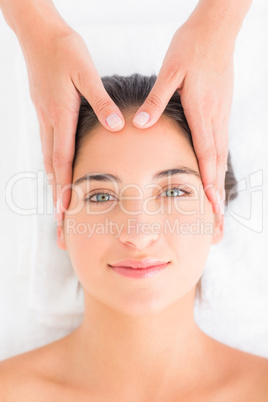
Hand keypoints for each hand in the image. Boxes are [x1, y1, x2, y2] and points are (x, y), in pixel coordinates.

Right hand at [18, 21, 124, 217]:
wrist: (40, 34)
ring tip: (57, 207)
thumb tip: (117, 127)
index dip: (64, 187)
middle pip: (52, 167)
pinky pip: (48, 147)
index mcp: (60, 114)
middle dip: (55, 196)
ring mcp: (45, 118)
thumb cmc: (63, 50)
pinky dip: (52, 166)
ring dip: (53, 185)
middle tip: (57, 222)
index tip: (65, 211)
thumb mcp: (86, 72)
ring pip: (48, 159)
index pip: (62, 159)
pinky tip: (57, 174)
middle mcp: (49, 121)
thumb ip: (100, 102)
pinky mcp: (45, 113)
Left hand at [132, 19, 234, 213]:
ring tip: (218, 207)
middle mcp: (214, 119)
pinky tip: (214, 176)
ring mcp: (219, 116)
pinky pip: (220, 145)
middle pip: (218, 165)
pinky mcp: (219, 111)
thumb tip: (139, 125)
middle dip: (218, 195)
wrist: (215, 31)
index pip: (206, 156)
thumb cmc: (192, 48)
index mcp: (201, 112)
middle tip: (219, 221)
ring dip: (219, 184)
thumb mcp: (170, 72)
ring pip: (221, 157)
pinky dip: (218, 166)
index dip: (208, 185)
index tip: (211, 209)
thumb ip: (156, 101)